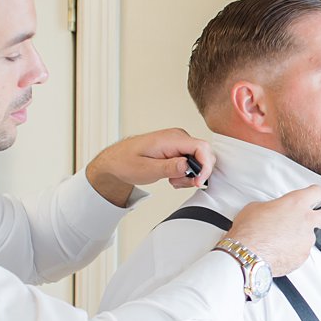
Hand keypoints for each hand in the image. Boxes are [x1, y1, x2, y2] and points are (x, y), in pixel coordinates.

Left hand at [86, 128, 214, 206]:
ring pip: (199, 160)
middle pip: (204, 154)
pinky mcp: (177, 149)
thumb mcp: (146, 169)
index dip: (205, 166)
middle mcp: (178, 137)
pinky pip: (191, 161)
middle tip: (180, 183)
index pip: (202, 147)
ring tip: (173, 180)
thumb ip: (169, 167)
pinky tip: (173, 176)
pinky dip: (186, 173)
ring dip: (190, 175)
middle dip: (197, 173)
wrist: (116, 161)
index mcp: (171, 138)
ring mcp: (178, 142)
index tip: (198, 181)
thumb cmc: (126, 162)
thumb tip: (188, 165)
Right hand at [226, 185, 320, 276]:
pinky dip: (293, 252)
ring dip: (300, 238)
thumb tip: (273, 212)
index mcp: (296, 204)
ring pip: (310, 237)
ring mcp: (306, 240)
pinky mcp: (302, 257)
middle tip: (309, 219)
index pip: (317, 192)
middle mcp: (306, 221)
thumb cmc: (249, 231)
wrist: (247, 255)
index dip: (315, 193)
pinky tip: (278, 251)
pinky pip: (301, 252)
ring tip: (281, 241)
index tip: (313, 195)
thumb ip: (273, 207)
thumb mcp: (256, 207)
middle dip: (320, 217)